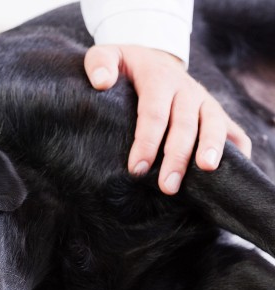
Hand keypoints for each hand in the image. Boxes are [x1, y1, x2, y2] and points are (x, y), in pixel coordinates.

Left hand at [84, 45, 251, 194]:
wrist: (152, 57)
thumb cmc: (124, 65)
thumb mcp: (107, 55)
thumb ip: (99, 63)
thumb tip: (101, 82)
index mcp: (158, 79)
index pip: (153, 113)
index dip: (147, 142)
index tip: (137, 169)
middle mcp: (185, 90)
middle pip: (184, 125)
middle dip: (176, 157)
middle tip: (167, 186)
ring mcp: (204, 101)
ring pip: (213, 124)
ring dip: (211, 148)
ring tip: (206, 170)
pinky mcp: (214, 112)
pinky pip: (233, 129)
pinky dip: (237, 148)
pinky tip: (234, 170)